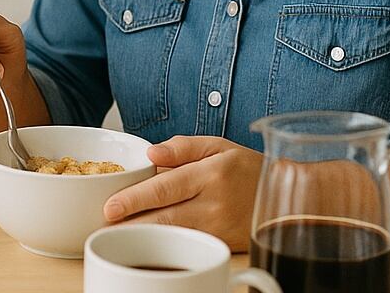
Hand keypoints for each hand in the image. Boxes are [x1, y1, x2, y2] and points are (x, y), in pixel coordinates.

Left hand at [104, 136, 263, 251]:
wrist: (286, 197)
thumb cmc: (247, 169)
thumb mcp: (218, 145)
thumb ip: (182, 147)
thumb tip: (151, 154)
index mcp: (211, 173)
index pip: (164, 187)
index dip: (134, 199)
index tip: (110, 207)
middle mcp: (214, 203)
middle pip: (165, 217)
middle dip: (130, 223)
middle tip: (103, 225)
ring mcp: (219, 228)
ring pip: (174, 235)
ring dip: (143, 236)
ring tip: (118, 234)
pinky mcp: (222, 245)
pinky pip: (188, 245)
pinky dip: (166, 245)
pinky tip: (148, 242)